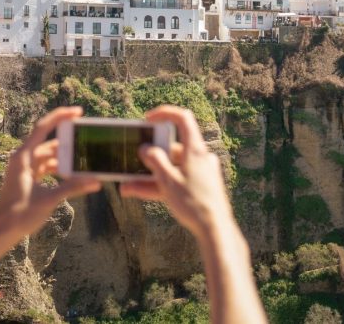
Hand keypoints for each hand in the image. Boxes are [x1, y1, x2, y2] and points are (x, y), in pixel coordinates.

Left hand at [0, 106, 100, 243]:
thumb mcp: (49, 199)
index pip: (43, 127)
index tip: (78, 112)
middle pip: (48, 142)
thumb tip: (95, 181)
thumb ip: (73, 188)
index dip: (61, 116)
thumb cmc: (19, 215)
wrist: (0, 232)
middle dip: (68, 141)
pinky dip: (59, 170)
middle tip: (86, 138)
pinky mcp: (27, 180)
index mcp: (23, 156)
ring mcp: (24, 169)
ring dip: (64, 158)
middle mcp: (22, 159)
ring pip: (48, 157)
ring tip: (84, 159)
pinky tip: (73, 175)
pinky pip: (46, 168)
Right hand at [119, 105, 235, 239]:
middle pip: (171, 149)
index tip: (148, 120)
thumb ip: (155, 162)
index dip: (165, 114)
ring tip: (128, 185)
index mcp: (195, 150)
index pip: (182, 119)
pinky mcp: (199, 185)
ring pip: (171, 168)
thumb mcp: (168, 181)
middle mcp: (200, 157)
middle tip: (131, 161)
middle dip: (149, 158)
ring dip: (150, 175)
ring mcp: (200, 172)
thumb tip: (146, 148)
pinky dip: (160, 184)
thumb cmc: (194, 204)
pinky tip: (140, 192)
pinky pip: (176, 180)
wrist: (215, 229)